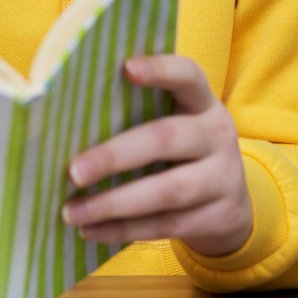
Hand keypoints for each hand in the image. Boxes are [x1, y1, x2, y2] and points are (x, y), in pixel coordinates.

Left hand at [62, 55, 254, 257]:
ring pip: (166, 191)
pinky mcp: (218, 217)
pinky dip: (121, 229)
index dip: (160, 69)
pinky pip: (164, 225)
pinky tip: (89, 230)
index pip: (188, 76)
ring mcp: (223, 178)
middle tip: (73, 172)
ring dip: (113, 203)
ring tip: (71, 212)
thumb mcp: (174, 124)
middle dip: (114, 156)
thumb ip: (137, 115)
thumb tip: (66, 123)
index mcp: (202, 102)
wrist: (231, 205)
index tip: (126, 67)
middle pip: (165, 139)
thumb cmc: (180, 153)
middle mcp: (217, 135)